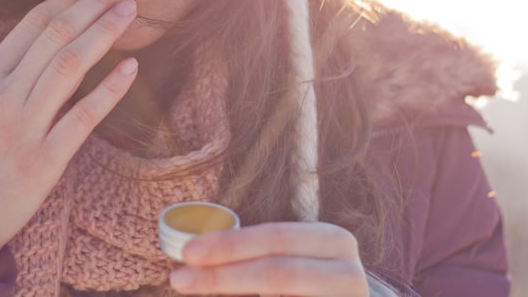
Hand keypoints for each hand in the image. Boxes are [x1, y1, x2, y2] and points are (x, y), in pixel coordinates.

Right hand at [0, 0, 137, 273]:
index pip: (30, 26)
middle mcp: (4, 99)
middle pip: (55, 38)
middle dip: (92, 5)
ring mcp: (25, 130)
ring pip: (69, 68)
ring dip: (103, 34)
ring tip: (130, 10)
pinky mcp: (45, 163)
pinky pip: (82, 119)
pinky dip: (109, 91)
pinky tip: (132, 68)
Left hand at [169, 222, 367, 295]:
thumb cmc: (309, 281)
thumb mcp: (291, 258)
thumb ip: (254, 253)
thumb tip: (194, 256)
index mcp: (334, 241)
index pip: (275, 237)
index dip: (229, 244)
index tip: (187, 252)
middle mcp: (348, 273)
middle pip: (277, 273)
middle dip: (221, 277)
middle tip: (179, 279)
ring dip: (232, 296)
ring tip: (194, 292)